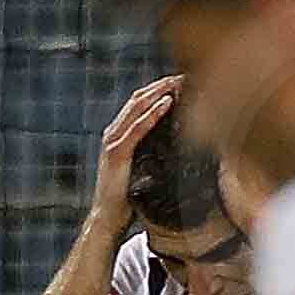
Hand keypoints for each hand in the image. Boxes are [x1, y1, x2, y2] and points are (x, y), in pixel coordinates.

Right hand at [89, 75, 182, 232]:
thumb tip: (181, 146)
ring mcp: (113, 141)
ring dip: (160, 91)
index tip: (184, 82)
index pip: (141, 102)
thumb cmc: (129, 199)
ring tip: (180, 81)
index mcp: (120, 135)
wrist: (108, 219)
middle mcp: (113, 133)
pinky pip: (137, 128)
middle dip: (163, 84)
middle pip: (139, 98)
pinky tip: (168, 102)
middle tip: (186, 75)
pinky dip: (153, 113)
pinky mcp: (116, 153)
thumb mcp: (145, 169)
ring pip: (137, 106)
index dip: (161, 88)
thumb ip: (154, 154)